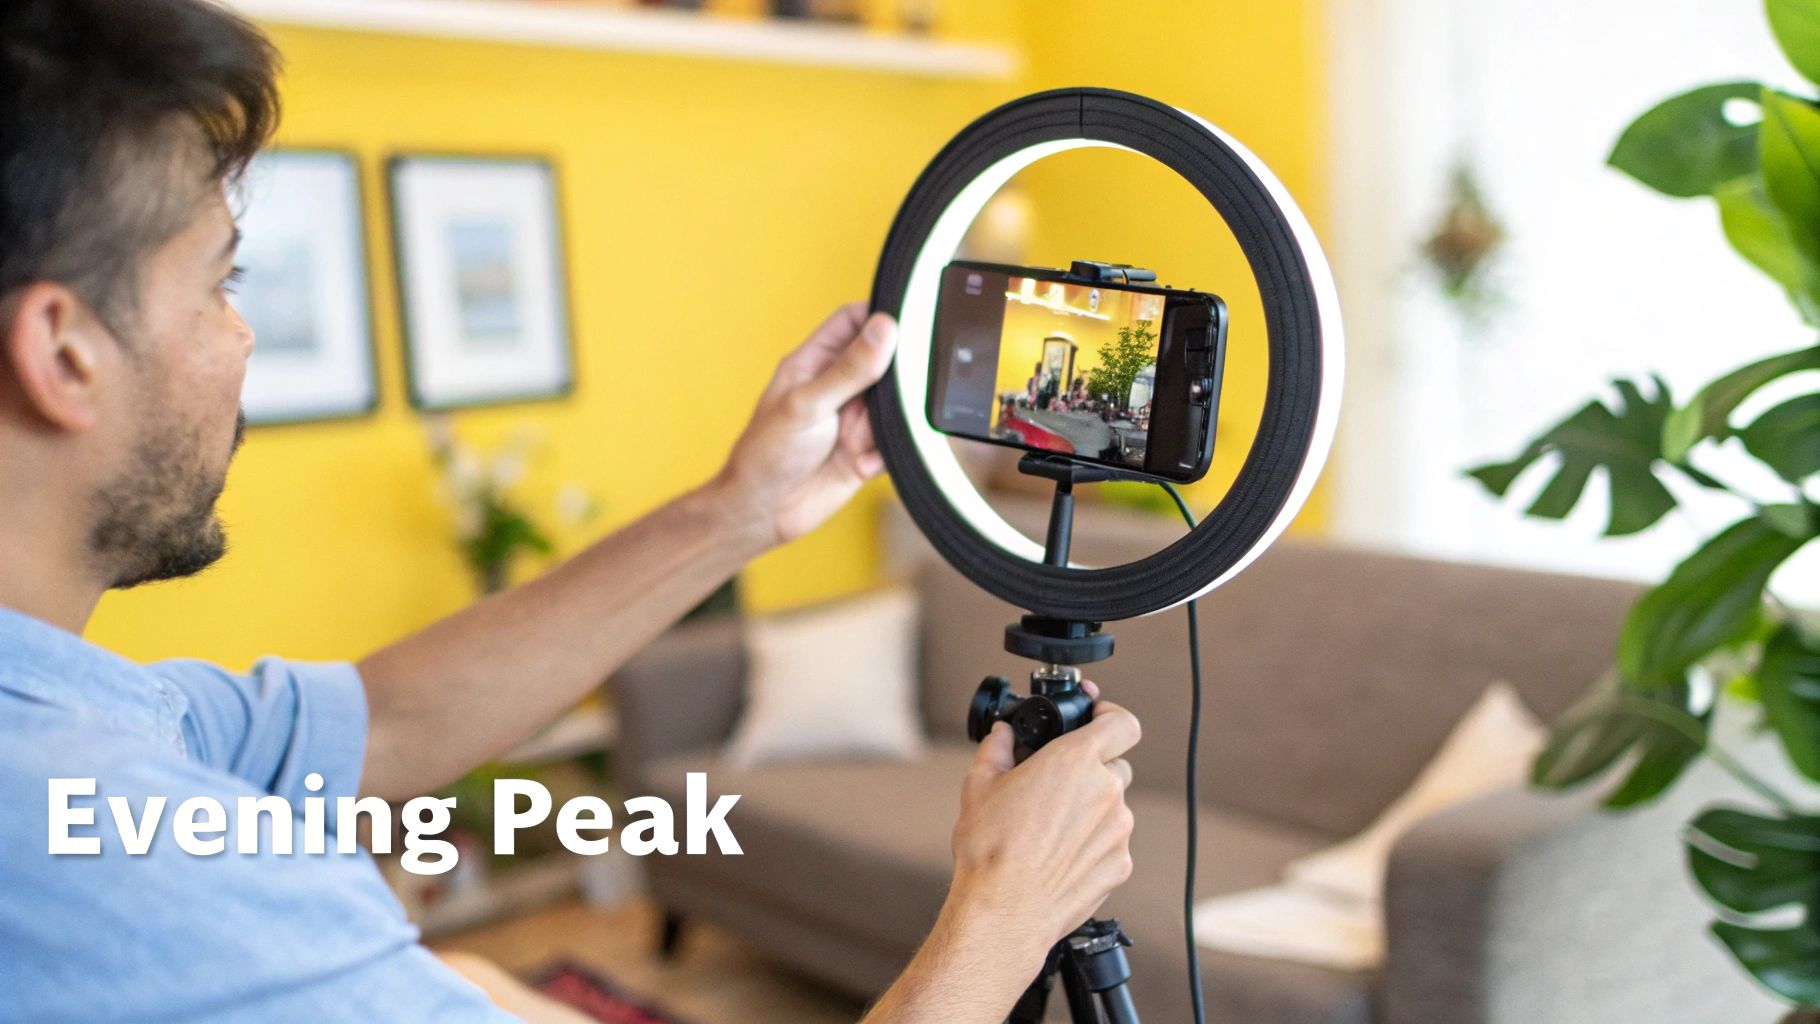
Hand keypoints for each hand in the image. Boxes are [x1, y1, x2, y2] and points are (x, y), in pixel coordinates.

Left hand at [710, 302, 897, 550]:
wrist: (764, 513)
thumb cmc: (767, 453)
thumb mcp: (808, 404)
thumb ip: (850, 368)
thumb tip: (885, 327)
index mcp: (815, 362)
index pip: (854, 321)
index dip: (881, 316)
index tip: (908, 324)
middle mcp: (837, 386)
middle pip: (884, 364)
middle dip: (890, 385)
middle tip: (873, 406)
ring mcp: (853, 418)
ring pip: (893, 408)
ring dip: (879, 428)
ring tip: (852, 444)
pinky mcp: (865, 450)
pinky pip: (893, 443)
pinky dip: (879, 455)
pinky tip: (856, 465)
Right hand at [944, 681, 1140, 967]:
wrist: (1004, 910)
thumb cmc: (991, 849)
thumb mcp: (980, 784)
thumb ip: (997, 747)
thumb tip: (1002, 734)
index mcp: (1075, 760)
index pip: (1122, 722)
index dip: (1111, 716)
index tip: (1097, 718)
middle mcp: (1106, 791)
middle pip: (1115, 764)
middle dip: (1090, 769)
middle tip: (1057, 784)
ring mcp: (1118, 830)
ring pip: (1113, 806)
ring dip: (1090, 809)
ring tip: (1050, 829)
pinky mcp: (1121, 864)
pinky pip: (1112, 842)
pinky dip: (1093, 843)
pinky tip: (1059, 856)